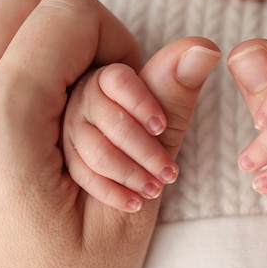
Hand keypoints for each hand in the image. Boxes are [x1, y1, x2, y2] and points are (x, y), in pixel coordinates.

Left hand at [0, 0, 216, 267]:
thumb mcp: (128, 214)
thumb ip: (164, 119)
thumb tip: (198, 49)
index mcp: (1, 129)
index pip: (65, 14)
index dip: (116, 42)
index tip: (131, 98)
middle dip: (78, 31)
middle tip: (103, 93)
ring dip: (45, 43)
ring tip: (72, 106)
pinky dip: (16, 61)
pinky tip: (42, 115)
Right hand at [63, 43, 219, 211]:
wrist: (123, 218)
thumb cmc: (155, 167)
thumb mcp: (167, 130)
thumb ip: (176, 92)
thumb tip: (207, 49)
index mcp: (109, 84)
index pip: (115, 78)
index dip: (140, 102)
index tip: (160, 128)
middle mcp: (81, 104)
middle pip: (104, 112)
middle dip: (142, 147)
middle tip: (168, 173)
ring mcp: (66, 135)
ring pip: (93, 145)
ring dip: (130, 171)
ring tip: (154, 188)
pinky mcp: (59, 166)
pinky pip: (79, 173)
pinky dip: (111, 191)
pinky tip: (133, 202)